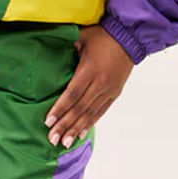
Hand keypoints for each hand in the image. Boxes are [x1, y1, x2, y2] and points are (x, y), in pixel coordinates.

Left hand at [44, 25, 133, 147]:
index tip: (48, 121)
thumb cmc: (103, 36)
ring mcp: (109, 90)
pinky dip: (90, 123)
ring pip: (90, 113)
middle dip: (64, 125)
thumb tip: (47, 50)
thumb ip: (66, 46)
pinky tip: (80, 133)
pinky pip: (100, 111)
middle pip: (79, 108)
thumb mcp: (82, 37)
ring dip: (76, 129)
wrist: (130, 38)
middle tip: (52, 139)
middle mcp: (100, 83)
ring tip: (64, 142)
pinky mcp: (115, 93)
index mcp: (90, 70)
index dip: (60, 108)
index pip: (72, 94)